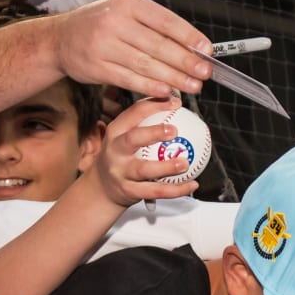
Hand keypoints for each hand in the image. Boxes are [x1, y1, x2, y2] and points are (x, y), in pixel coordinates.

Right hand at [46, 0, 211, 100]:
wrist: (60, 38)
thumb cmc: (100, 25)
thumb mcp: (125, 13)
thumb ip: (155, 26)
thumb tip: (192, 46)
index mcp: (129, 4)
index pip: (166, 21)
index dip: (189, 37)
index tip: (207, 50)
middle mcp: (116, 22)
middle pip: (159, 45)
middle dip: (186, 61)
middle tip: (205, 72)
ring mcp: (104, 45)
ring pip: (146, 64)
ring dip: (173, 78)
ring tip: (192, 85)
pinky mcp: (97, 66)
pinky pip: (129, 79)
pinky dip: (150, 86)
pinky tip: (166, 91)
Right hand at [80, 94, 200, 206]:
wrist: (102, 188)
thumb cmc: (121, 157)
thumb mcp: (124, 137)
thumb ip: (144, 123)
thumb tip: (177, 105)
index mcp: (116, 132)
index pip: (134, 113)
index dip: (155, 105)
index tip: (175, 103)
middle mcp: (115, 151)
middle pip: (133, 139)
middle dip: (153, 132)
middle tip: (174, 130)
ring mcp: (121, 172)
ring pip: (144, 169)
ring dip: (166, 167)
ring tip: (184, 163)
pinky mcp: (129, 191)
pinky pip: (156, 191)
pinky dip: (176, 189)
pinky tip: (192, 184)